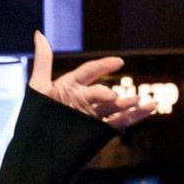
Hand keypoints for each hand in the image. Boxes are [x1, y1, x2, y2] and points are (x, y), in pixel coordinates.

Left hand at [29, 32, 155, 129]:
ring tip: (143, 101)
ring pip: (114, 106)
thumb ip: (43, 61)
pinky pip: (119, 121)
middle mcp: (82, 100)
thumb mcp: (38, 87)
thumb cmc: (34, 118)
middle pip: (102, 92)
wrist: (36, 150)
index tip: (118, 62)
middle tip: (114, 97)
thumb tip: (39, 33)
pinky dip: (135, 116)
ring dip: (129, 103)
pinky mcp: (98, 131)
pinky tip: (149, 108)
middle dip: (109, 94)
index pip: (89, 71)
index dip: (103, 65)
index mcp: (69, 87)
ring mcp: (91, 115)